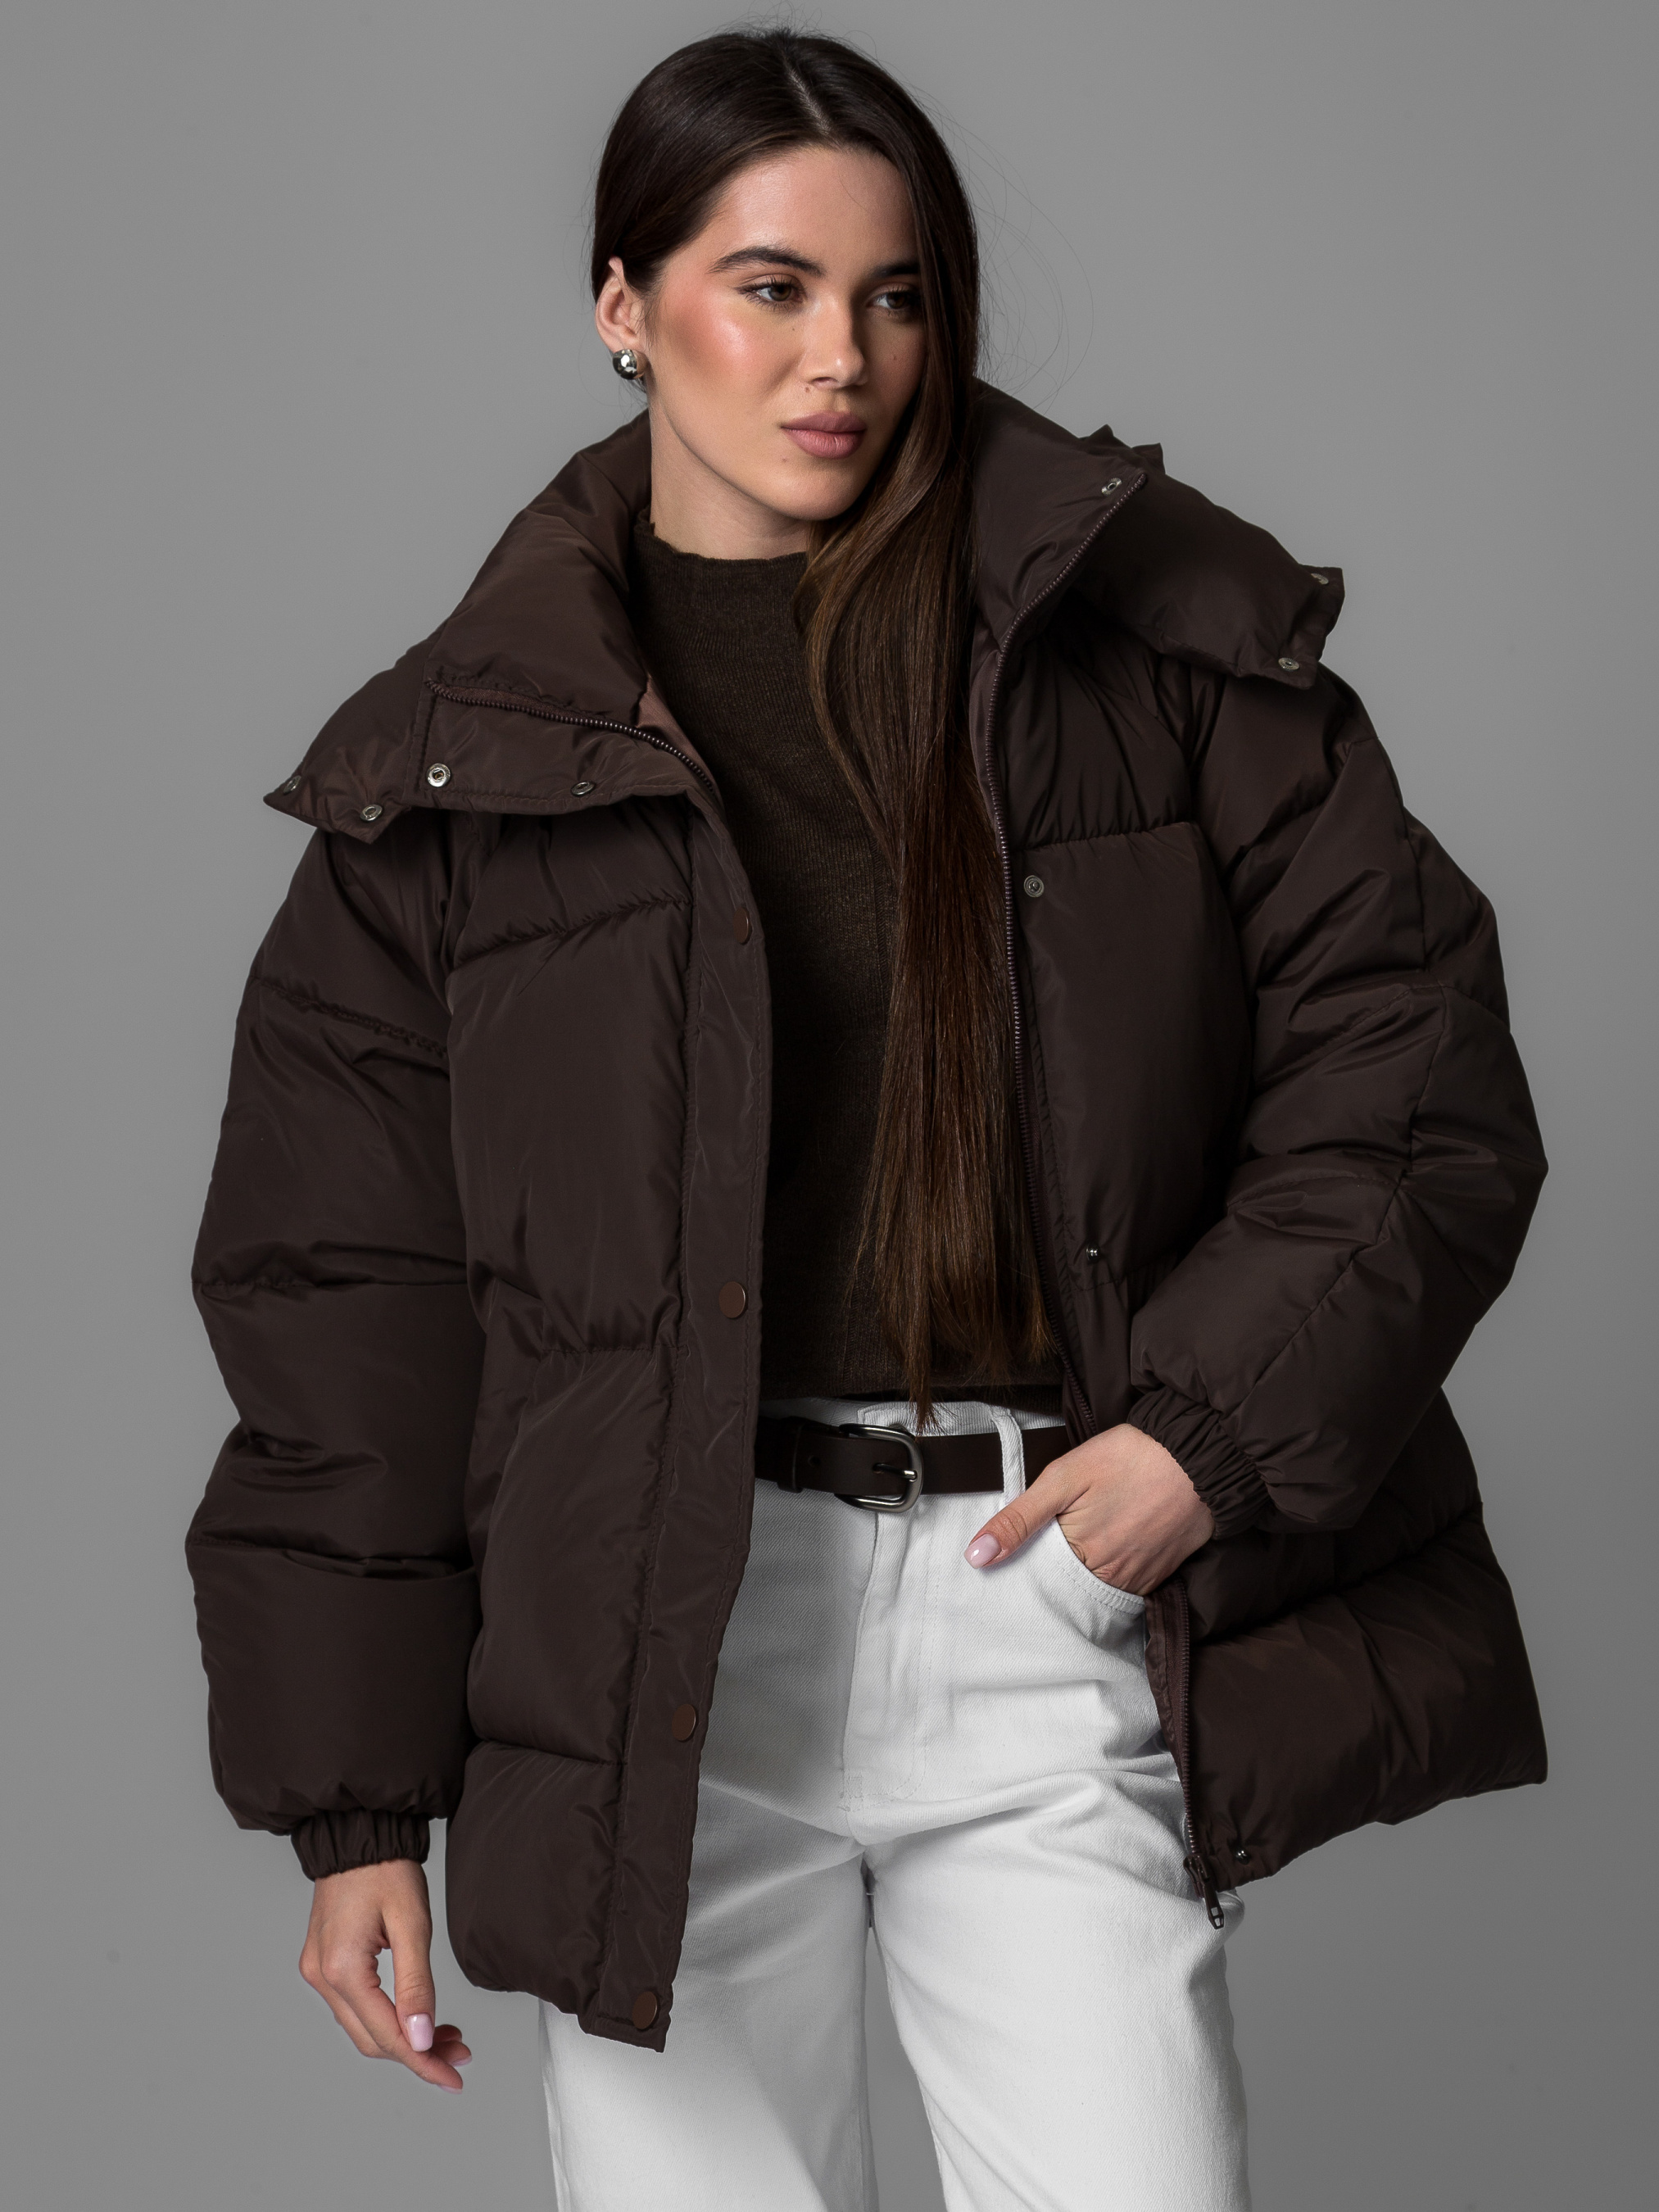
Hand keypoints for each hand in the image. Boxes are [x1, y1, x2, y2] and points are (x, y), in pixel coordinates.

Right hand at [299, 1859, 470, 2090]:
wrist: (359, 1834)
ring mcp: (318, 1973)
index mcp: (342, 1970)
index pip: (386, 2036)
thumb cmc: (386, 1869)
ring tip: (447, 2036)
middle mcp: (322, 1978)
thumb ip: (417, 1985)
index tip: (454, 2077)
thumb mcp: (412, 1924)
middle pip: (372, 2040)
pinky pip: (356, 2008)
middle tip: (459, 2053)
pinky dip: (388, 2018)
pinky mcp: (324, 1964)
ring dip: (405, 2038)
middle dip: (418, 2053)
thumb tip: (423, 2039)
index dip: (423, 2062)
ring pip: (363, 2028)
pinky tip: (417, 2017)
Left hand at [963, 1423, 1214, 1593]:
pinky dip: (1113, 1574)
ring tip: (1082, 1544)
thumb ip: (1019, 1519)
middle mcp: (1112, 1579)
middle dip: (1054, 1577)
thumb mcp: (1063, 1478)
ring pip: (1098, 1590)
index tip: (1017, 1559)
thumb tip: (977, 1556)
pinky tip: (1109, 1548)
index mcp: (1082, 1557)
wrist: (1195, 1453)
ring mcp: (1139, 1580)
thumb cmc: (1126, 1458)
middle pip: (1069, 1591)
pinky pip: (1128, 1587)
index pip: (1038, 1582)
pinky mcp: (1161, 1574)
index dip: (1025, 1570)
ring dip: (1084, 1576)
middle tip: (1053, 1545)